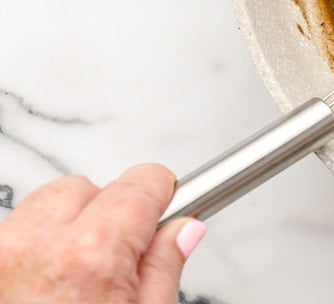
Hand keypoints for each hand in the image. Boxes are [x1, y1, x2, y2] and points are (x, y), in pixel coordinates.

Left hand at [0, 164, 204, 303]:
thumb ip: (164, 270)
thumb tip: (183, 231)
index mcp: (90, 255)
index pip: (140, 182)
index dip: (161, 194)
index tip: (166, 204)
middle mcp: (35, 245)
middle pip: (83, 188)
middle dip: (104, 212)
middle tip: (115, 258)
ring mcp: (0, 253)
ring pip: (41, 206)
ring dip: (62, 229)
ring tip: (73, 278)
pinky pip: (13, 234)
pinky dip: (31, 248)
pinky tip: (43, 283)